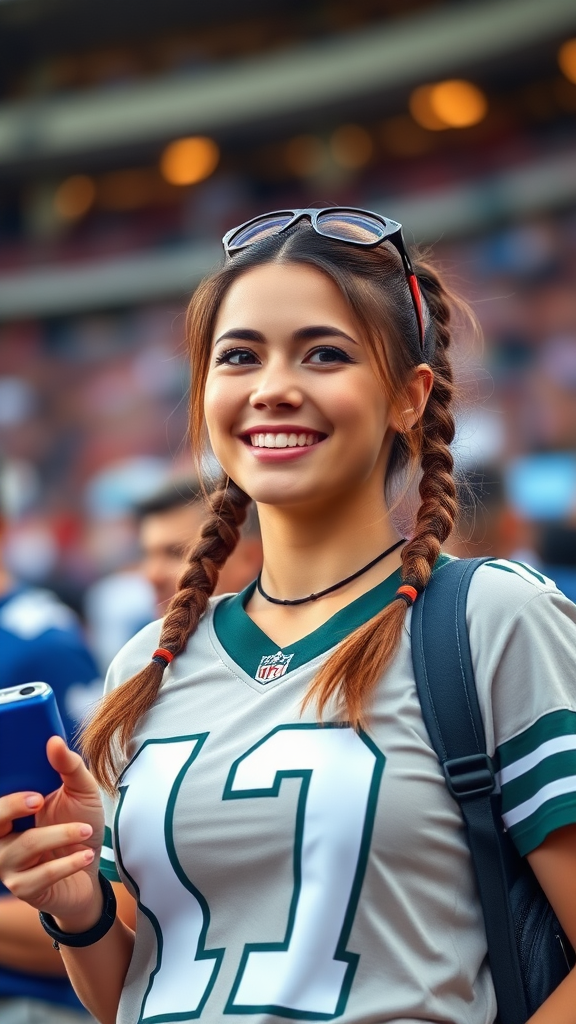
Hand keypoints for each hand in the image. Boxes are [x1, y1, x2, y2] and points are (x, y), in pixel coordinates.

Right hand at [0, 736, 104, 930]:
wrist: (92, 871)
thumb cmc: (80, 827)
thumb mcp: (81, 792)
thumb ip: (68, 766)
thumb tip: (54, 741)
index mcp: (12, 810)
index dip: (6, 794)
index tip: (29, 788)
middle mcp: (3, 836)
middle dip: (11, 806)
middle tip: (39, 799)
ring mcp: (10, 864)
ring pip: (24, 846)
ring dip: (59, 836)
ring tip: (86, 830)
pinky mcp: (24, 888)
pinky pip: (42, 875)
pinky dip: (67, 863)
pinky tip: (86, 854)